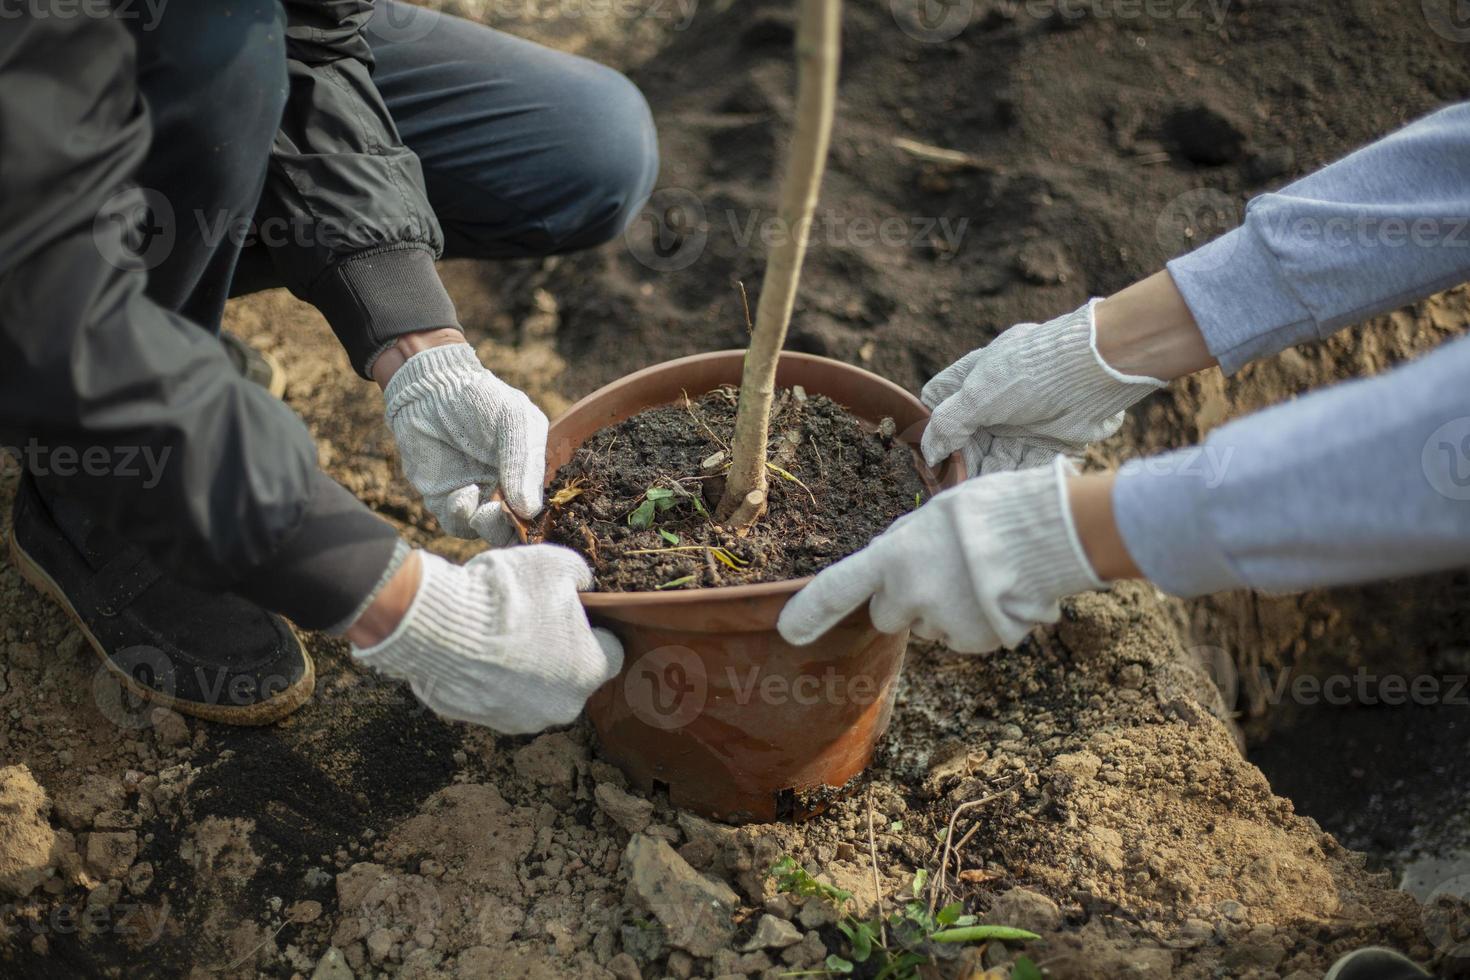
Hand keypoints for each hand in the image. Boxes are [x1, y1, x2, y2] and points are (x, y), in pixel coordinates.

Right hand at [351, 546, 623, 733]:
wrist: (441, 626)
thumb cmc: (509, 595)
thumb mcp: (557, 564)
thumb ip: (579, 576)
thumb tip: (580, 584)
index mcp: (590, 671)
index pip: (609, 653)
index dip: (593, 630)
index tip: (573, 613)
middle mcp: (561, 706)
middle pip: (569, 675)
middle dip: (557, 651)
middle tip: (532, 618)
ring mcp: (519, 719)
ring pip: (531, 689)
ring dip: (522, 667)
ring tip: (497, 632)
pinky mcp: (481, 720)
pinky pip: (494, 695)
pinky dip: (489, 677)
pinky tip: (473, 648)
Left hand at [384, 343, 548, 545]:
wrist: (431, 390)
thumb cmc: (481, 400)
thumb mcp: (516, 422)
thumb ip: (525, 465)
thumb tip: (528, 511)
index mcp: (529, 473)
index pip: (541, 509)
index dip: (540, 521)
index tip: (532, 519)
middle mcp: (505, 490)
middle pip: (516, 529)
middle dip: (511, 529)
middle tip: (502, 514)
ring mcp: (476, 497)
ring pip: (487, 532)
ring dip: (487, 526)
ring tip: (484, 507)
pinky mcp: (445, 501)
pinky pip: (457, 525)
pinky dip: (461, 518)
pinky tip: (461, 495)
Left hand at [777, 459, 1103, 652]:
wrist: (1051, 532)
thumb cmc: (992, 509)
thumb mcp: (934, 513)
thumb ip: (905, 546)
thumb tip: (894, 567)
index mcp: (893, 556)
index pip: (838, 588)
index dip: (809, 612)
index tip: (789, 631)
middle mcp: (910, 595)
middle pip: (887, 615)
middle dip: (904, 602)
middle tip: (939, 571)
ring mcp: (943, 623)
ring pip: (929, 627)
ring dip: (944, 610)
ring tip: (978, 575)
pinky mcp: (975, 642)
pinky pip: (963, 637)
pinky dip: (975, 622)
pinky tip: (995, 592)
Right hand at [920, 301, 1164, 476]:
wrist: (1095, 373)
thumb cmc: (1030, 372)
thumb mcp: (977, 394)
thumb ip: (947, 424)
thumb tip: (928, 452)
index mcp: (979, 374)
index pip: (942, 397)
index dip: (931, 423)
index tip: (926, 450)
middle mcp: (1001, 397)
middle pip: (970, 434)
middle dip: (961, 458)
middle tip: (951, 481)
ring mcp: (1026, 418)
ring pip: (997, 452)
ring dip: (986, 472)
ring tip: (976, 491)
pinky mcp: (1051, 439)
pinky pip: (1026, 463)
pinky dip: (1014, 477)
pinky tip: (1004, 490)